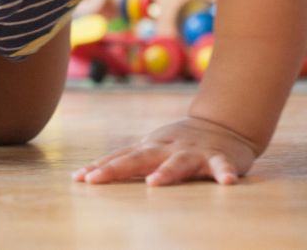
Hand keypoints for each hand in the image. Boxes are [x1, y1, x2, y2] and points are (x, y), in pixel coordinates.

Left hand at [72, 117, 257, 186]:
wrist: (223, 124)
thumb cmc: (178, 143)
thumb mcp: (151, 149)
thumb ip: (125, 161)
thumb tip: (85, 175)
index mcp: (150, 148)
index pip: (121, 157)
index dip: (100, 167)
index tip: (79, 179)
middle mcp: (167, 148)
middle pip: (138, 158)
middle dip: (115, 168)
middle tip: (94, 180)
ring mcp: (193, 152)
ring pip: (178, 163)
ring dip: (166, 172)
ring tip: (153, 183)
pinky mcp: (220, 157)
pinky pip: (222, 166)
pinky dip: (224, 172)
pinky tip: (227, 182)